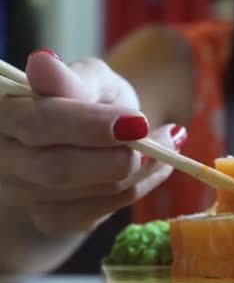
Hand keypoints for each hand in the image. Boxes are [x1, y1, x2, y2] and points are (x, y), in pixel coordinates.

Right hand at [0, 49, 186, 235]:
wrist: (99, 134)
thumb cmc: (91, 99)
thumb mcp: (91, 78)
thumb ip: (74, 78)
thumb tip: (43, 63)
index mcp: (4, 112)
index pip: (37, 123)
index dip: (88, 125)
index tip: (137, 122)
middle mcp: (3, 158)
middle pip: (57, 170)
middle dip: (119, 157)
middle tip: (166, 138)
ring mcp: (22, 194)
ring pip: (88, 193)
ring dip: (141, 170)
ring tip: (168, 142)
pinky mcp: (50, 219)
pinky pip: (102, 212)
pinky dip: (139, 187)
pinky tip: (155, 166)